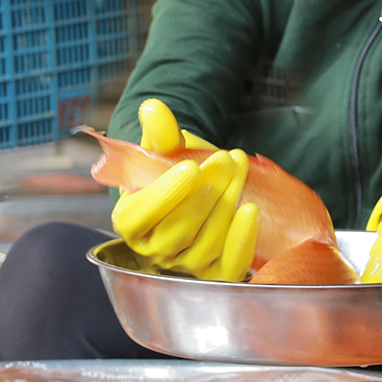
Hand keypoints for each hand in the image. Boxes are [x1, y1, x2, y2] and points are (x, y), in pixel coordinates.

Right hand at [113, 99, 258, 279]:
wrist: (201, 189)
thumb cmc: (175, 171)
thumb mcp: (164, 150)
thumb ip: (158, 132)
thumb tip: (153, 109)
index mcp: (129, 221)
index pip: (139, 216)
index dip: (164, 194)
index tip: (190, 167)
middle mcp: (154, 249)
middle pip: (178, 229)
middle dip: (206, 192)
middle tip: (225, 159)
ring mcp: (185, 265)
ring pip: (206, 243)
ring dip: (227, 205)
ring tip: (239, 169)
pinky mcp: (215, 273)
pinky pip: (228, 266)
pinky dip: (241, 241)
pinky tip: (252, 211)